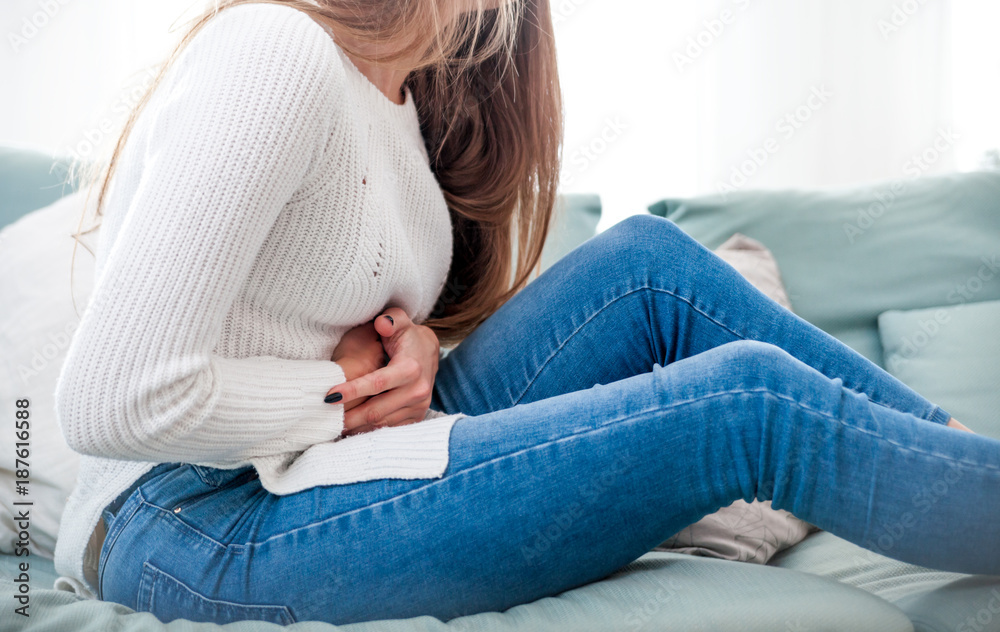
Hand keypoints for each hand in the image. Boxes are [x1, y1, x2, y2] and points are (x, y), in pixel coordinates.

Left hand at [332, 307, 440, 436]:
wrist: (429, 351)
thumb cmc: (407, 335)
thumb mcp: (400, 321)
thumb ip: (391, 319)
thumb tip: (381, 323)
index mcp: (410, 368)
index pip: (377, 383)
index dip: (352, 390)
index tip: (329, 395)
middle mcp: (417, 390)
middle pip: (376, 410)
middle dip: (349, 417)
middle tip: (325, 419)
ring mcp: (418, 406)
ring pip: (382, 423)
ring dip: (357, 427)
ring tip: (335, 427)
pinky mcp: (417, 415)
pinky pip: (390, 428)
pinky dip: (370, 430)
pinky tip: (353, 429)